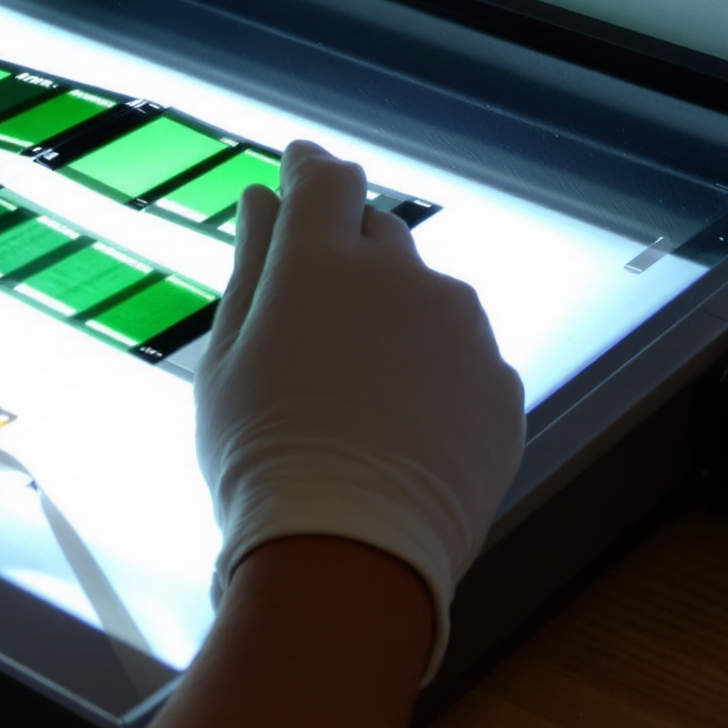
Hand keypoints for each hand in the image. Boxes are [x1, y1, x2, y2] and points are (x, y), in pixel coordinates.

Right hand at [194, 142, 524, 681]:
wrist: (348, 557)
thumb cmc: (262, 457)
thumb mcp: (226, 360)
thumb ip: (253, 266)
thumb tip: (264, 198)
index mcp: (322, 261)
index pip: (327, 178)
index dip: (309, 170)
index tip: (298, 172)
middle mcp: (404, 277)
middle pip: (380, 233)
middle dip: (350, 254)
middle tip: (316, 316)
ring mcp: (464, 332)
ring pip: (428, 300)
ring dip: (398, 320)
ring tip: (360, 395)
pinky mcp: (501, 389)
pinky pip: (464, 361)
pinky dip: (436, 376)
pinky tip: (403, 429)